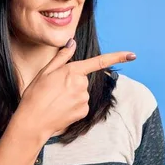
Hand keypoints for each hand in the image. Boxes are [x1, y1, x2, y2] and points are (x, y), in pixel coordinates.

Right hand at [9, 39, 135, 143]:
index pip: (99, 61)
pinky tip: (61, 109)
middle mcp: (81, 84)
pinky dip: (73, 106)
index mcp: (72, 71)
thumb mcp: (45, 72)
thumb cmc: (35, 95)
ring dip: (72, 96)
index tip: (132, 55)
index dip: (117, 57)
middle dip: (72, 83)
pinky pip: (82, 105)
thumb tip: (72, 43)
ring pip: (82, 93)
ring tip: (55, 101)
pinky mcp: (84, 111)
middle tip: (54, 90)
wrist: (33, 121)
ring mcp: (84, 99)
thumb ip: (62, 57)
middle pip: (83, 80)